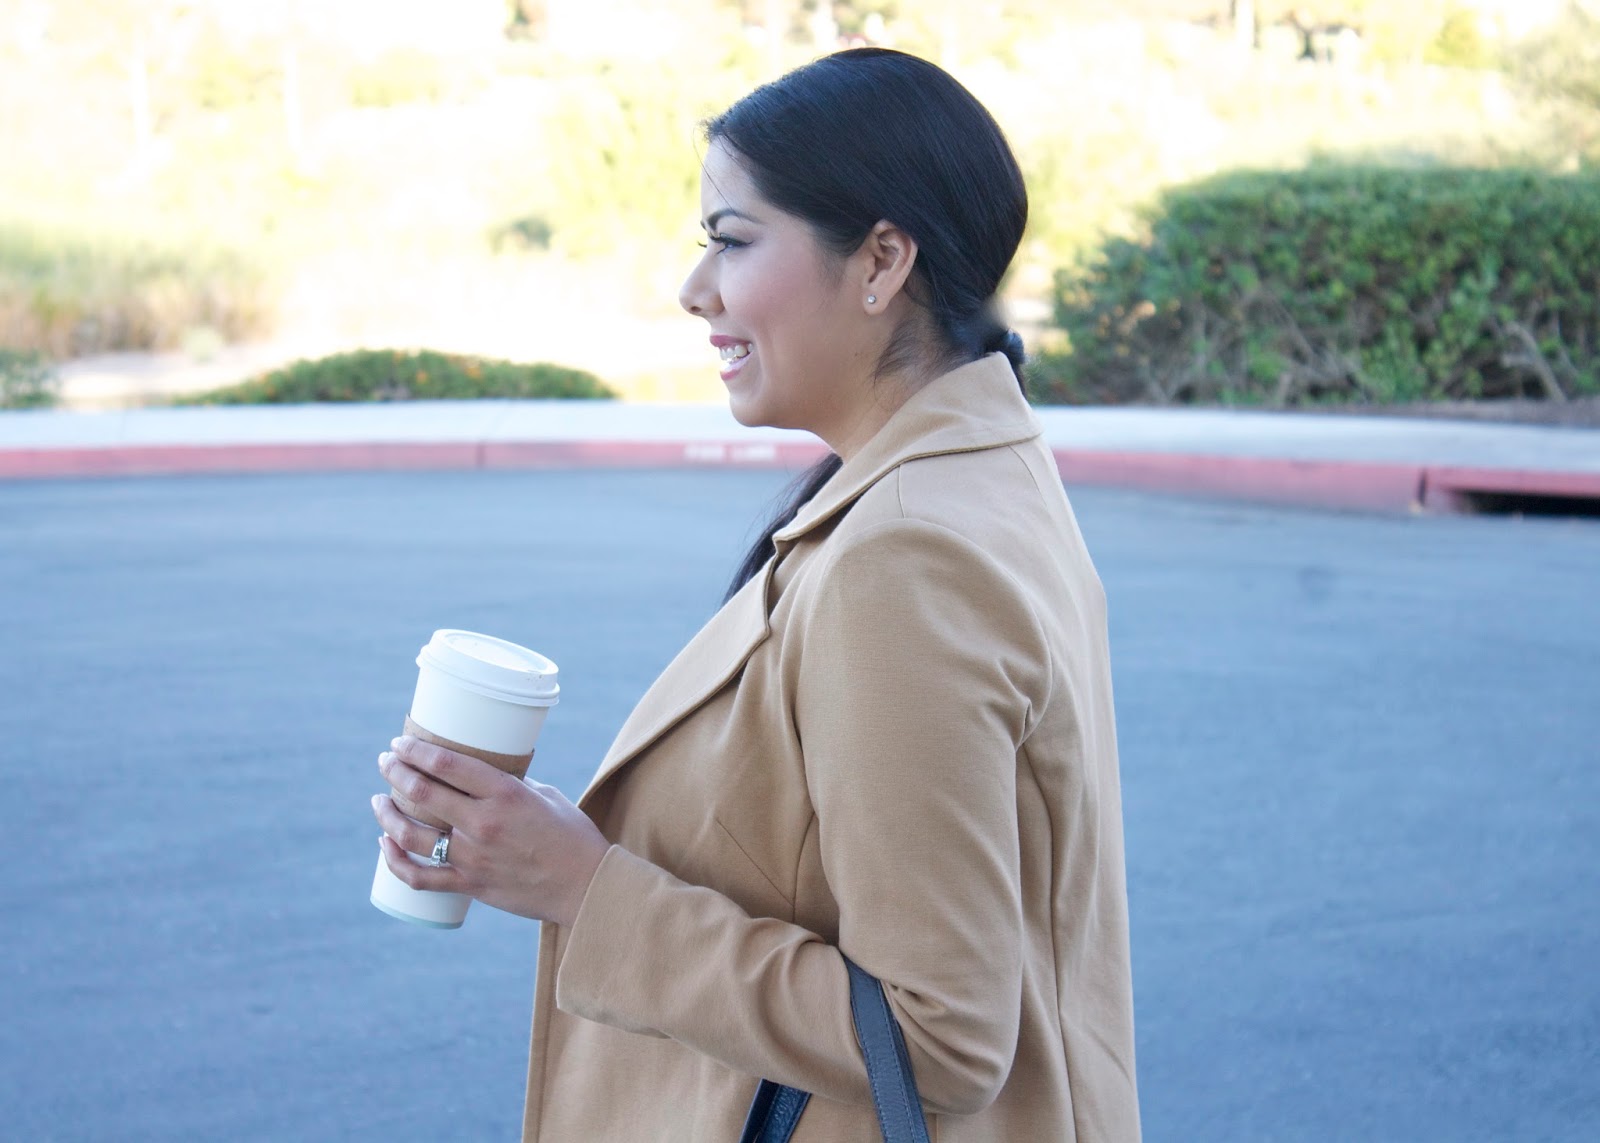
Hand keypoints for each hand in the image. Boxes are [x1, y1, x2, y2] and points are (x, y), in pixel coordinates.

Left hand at [372, 735, 609, 926]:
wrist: (586, 886)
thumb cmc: (572, 836)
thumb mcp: (546, 796)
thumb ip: (511, 786)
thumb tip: (482, 775)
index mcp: (505, 794)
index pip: (448, 764)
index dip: (416, 750)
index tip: (400, 742)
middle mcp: (484, 823)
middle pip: (423, 792)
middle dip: (396, 772)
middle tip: (386, 761)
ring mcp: (473, 857)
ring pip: (411, 834)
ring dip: (387, 814)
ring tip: (379, 801)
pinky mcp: (470, 884)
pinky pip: (420, 876)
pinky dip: (394, 860)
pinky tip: (385, 845)